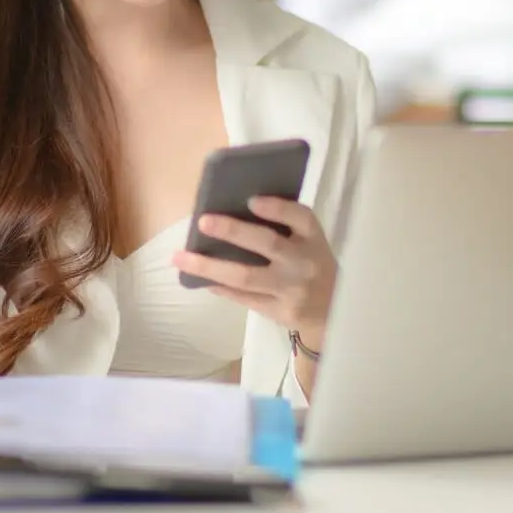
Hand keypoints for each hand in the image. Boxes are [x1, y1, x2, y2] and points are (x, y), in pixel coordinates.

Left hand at [172, 196, 335, 340]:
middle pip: (268, 244)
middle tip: (203, 221)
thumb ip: (283, 227)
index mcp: (313, 239)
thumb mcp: (309, 242)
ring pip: (246, 277)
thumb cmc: (311, 264)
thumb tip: (232, 207)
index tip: (251, 200)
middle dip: (234, 231)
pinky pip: (243, 298)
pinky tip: (197, 278)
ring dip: (209, 266)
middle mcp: (304, 263)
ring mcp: (291, 290)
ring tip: (180, 257)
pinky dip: (219, 287)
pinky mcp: (279, 312)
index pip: (301, 218)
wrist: (332, 311)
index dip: (277, 208)